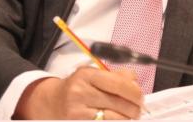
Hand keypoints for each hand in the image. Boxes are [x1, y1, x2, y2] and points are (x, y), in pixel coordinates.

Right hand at [14, 67, 143, 119]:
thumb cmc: (78, 87)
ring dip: (125, 120)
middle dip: (133, 108)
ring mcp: (75, 112)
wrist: (50, 102)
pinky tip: (119, 121)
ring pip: (110, 118)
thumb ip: (116, 75)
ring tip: (131, 118)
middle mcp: (80, 93)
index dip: (134, 92)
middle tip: (139, 110)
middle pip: (116, 102)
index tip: (141, 98)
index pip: (118, 83)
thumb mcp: (93, 74)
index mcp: (87, 75)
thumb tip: (135, 82)